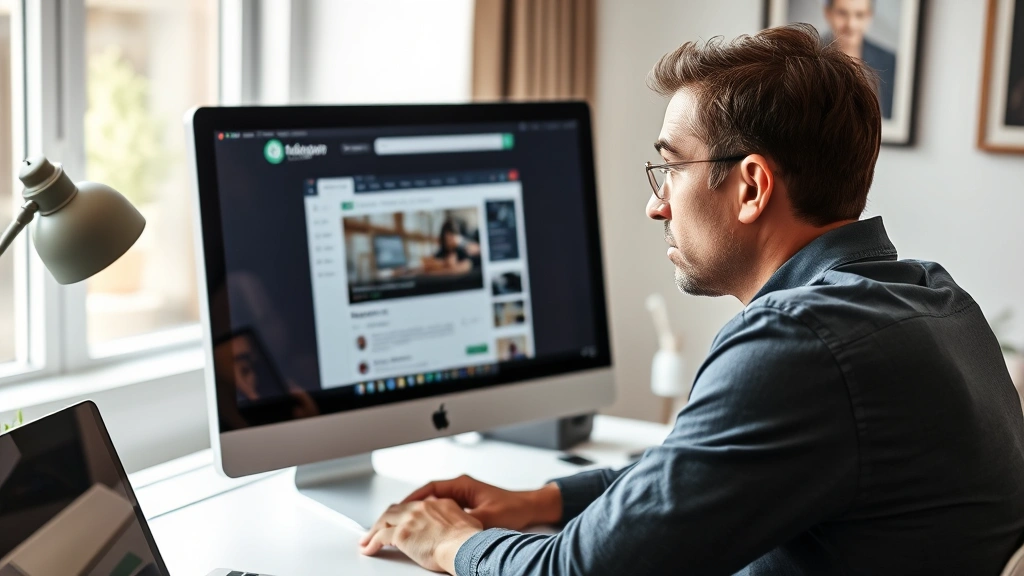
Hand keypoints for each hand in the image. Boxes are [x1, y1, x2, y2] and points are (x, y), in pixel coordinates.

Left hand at [359, 499, 482, 573]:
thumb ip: (457, 519)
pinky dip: (371, 543)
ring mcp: (410, 519)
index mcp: (437, 504)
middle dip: (385, 519)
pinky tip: (369, 548)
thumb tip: (458, 524)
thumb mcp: (468, 521)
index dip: (404, 513)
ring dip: (374, 530)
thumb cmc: (469, 540)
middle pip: (396, 510)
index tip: (399, 518)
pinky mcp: (401, 534)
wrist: (465, 546)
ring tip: (368, 538)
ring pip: (384, 520)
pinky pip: (380, 537)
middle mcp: (422, 508)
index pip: (414, 505)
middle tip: (379, 526)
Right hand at [401, 474, 562, 530]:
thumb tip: (453, 531)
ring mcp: (465, 497)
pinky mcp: (469, 506)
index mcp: (463, 485)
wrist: (530, 508)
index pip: (431, 488)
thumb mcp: (488, 517)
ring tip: (407, 523)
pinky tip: (428, 529)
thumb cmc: (514, 508)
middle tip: (396, 516)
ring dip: (422, 512)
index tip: (400, 507)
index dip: (413, 498)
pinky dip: (434, 518)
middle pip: (429, 495)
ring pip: (436, 503)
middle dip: (412, 505)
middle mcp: (462, 488)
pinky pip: (444, 511)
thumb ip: (469, 522)